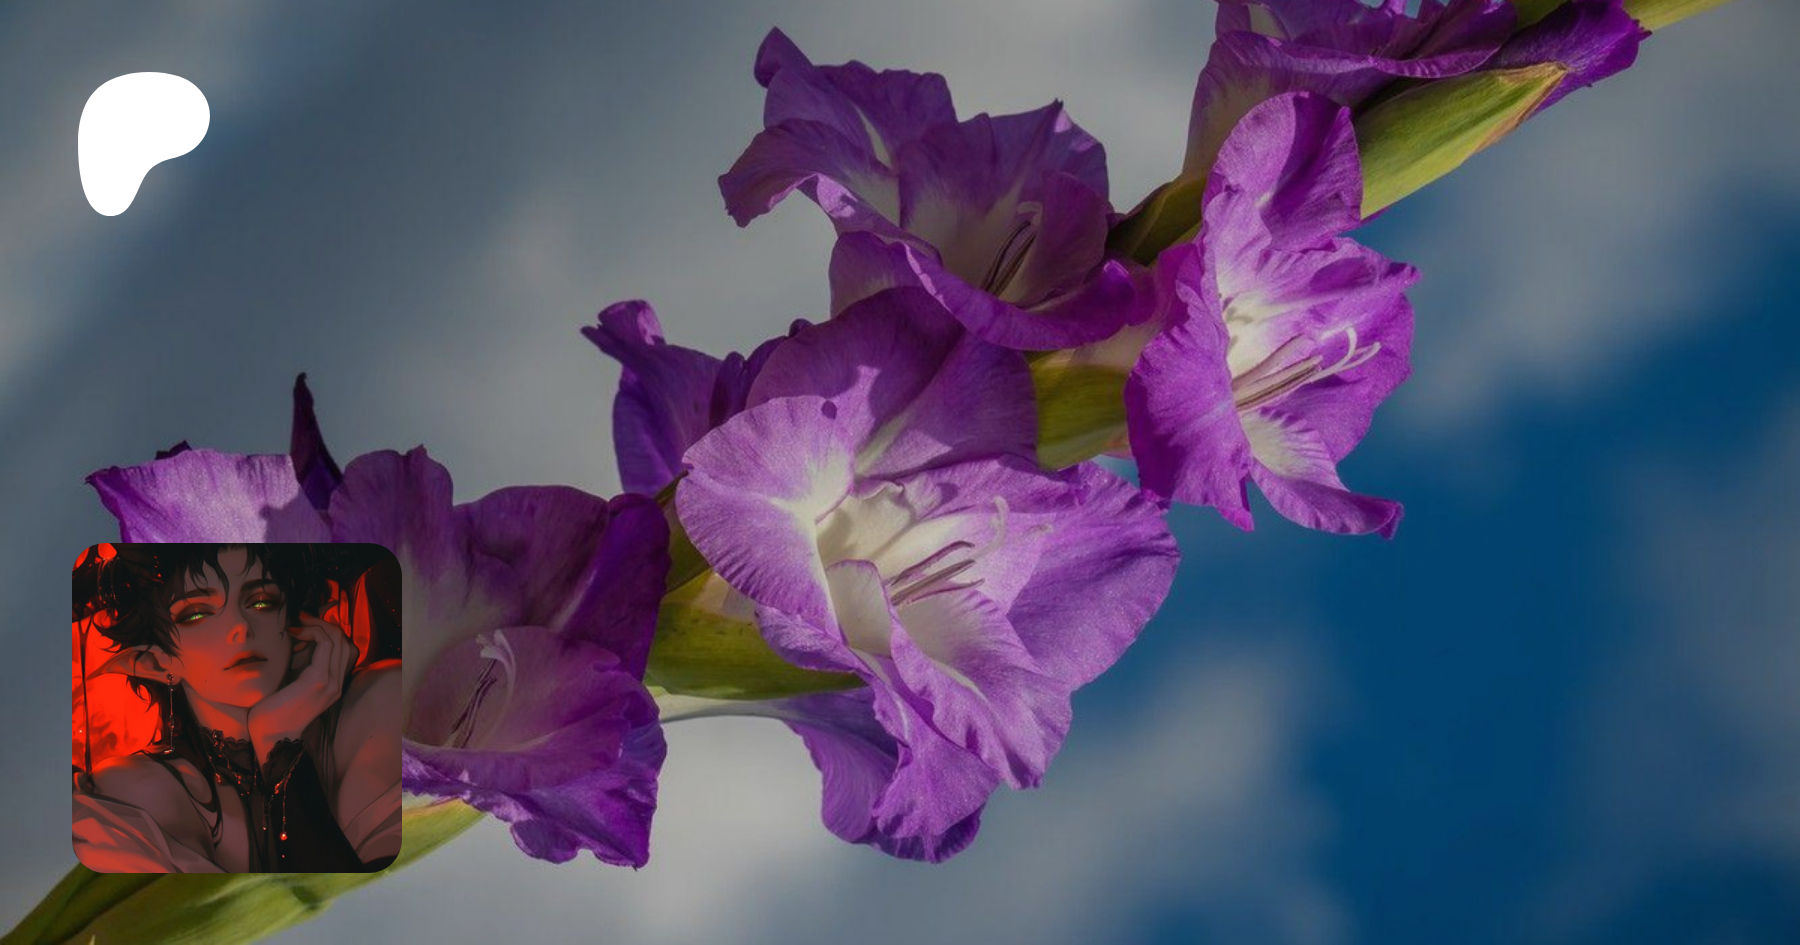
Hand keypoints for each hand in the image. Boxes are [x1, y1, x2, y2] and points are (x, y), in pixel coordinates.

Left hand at [247, 613, 358, 766]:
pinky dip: (312, 632)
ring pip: (338, 639)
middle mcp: (338, 683)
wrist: (271, 735)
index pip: (345, 649)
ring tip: (299, 623)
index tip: (305, 624)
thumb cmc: (275, 712)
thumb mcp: (294, 684)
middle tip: (302, 618)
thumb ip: (303, 666)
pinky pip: (325, 644)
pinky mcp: (318, 679)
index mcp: (334, 685)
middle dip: (324, 623)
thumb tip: (300, 642)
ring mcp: (331, 682)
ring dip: (318, 625)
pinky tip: (295, 633)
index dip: (329, 631)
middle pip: (344, 640)